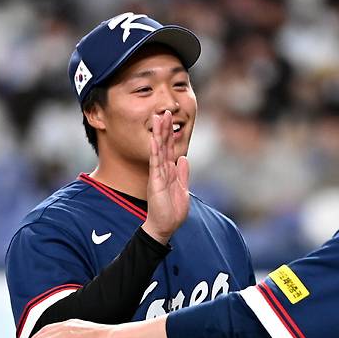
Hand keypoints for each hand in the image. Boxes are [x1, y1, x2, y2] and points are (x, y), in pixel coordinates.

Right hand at [142, 110, 190, 243]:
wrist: (165, 226)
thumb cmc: (172, 211)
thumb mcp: (183, 190)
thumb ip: (182, 174)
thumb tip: (184, 158)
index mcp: (170, 172)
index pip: (169, 149)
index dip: (170, 134)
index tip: (171, 119)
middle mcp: (162, 170)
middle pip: (163, 145)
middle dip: (164, 128)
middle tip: (164, 111)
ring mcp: (158, 175)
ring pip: (158, 150)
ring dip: (159, 134)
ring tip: (158, 118)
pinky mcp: (155, 181)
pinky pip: (155, 163)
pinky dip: (155, 150)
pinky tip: (154, 138)